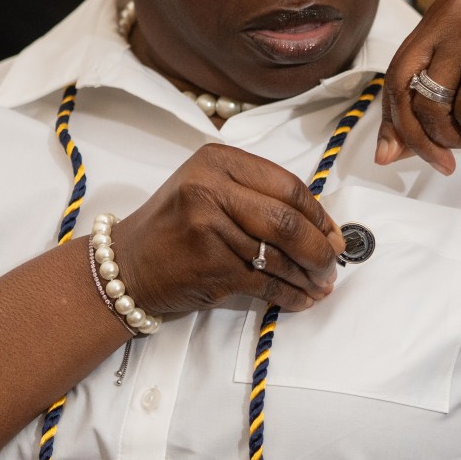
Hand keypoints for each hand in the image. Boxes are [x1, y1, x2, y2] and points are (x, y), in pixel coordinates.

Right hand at [106, 144, 347, 314]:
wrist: (126, 265)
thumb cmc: (175, 227)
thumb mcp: (208, 189)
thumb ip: (256, 195)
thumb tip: (323, 227)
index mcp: (216, 161)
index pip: (286, 185)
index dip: (319, 214)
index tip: (334, 234)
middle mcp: (209, 188)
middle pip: (287, 220)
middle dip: (320, 248)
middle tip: (333, 264)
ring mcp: (208, 228)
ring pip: (279, 256)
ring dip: (309, 276)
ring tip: (321, 285)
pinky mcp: (210, 266)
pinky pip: (265, 283)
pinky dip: (290, 296)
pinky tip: (301, 299)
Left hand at [376, 0, 460, 173]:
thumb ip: (428, 111)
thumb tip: (386, 152)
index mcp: (441, 15)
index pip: (396, 70)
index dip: (391, 116)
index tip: (390, 152)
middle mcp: (450, 16)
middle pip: (403, 86)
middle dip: (413, 134)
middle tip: (436, 162)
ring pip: (431, 104)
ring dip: (454, 135)